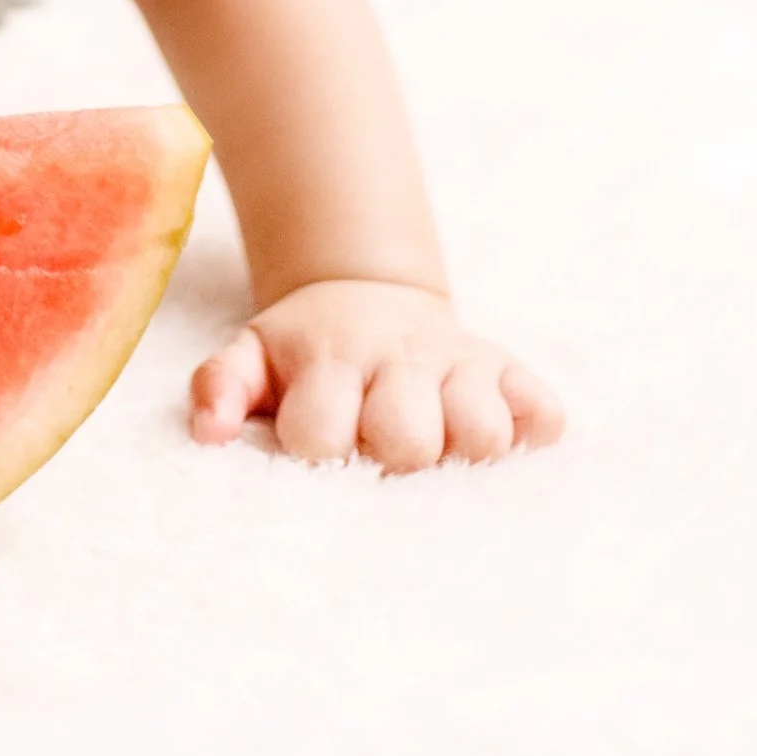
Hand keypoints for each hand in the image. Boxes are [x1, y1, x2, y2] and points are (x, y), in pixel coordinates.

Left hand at [189, 278, 564, 468]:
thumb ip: (220, 388)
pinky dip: (530, 435)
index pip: (322, 432)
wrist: (367, 295)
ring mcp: (462, 364)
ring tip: (438, 452)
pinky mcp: (513, 372)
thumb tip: (210, 436)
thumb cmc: (305, 353)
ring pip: (484, 433)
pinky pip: (545, 416)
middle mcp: (400, 359)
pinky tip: (497, 440)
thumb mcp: (250, 356)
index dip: (318, 455)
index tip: (318, 456)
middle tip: (381, 455)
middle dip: (393, 459)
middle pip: (410, 439)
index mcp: (330, 360)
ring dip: (463, 454)